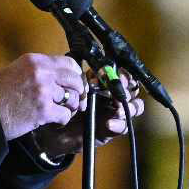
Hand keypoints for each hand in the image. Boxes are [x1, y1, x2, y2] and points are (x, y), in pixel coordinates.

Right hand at [0, 53, 85, 140]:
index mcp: (35, 61)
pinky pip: (65, 114)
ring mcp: (44, 91)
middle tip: (77, 100)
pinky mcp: (44, 110)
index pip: (69, 62)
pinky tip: (54, 121)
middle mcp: (41, 73)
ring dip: (70, 107)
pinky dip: (62, 119)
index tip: (77, 82)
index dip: (76, 74)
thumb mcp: (16, 71)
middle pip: (75, 80)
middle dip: (79, 92)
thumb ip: (38, 71)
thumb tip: (59, 78)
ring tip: (62, 111)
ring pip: (72, 98)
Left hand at [27, 73, 143, 159]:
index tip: (115, 75)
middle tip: (118, 91)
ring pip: (135, 107)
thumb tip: (76, 55)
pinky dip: (119, 124)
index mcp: (104, 84)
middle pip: (133, 89)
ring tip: (116, 109)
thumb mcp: (69, 90)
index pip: (122, 75)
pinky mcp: (112, 130)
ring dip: (127, 106)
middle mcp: (112, 97)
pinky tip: (108, 124)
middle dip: (128, 89)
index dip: (123, 74)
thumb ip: (76, 76)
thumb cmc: (61, 108)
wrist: (53, 132)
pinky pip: (124, 126)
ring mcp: (114, 113)